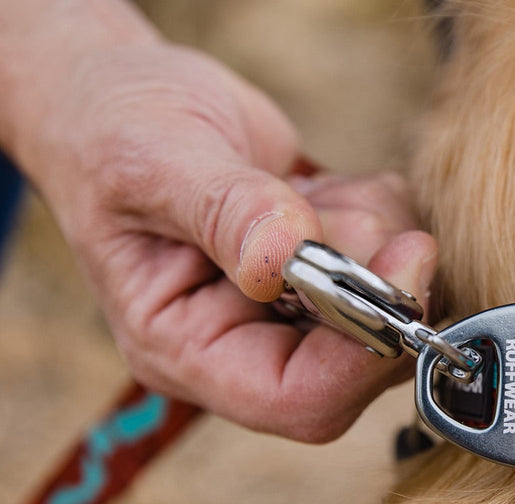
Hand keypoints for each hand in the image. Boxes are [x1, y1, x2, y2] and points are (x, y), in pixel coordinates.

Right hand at [29, 43, 435, 441]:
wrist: (117, 92)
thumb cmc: (110, 132)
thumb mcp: (152, 163)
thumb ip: (225, 211)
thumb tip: (287, 254)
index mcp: (186, 349)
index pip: (297, 399)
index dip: (363, 352)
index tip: (405, 263)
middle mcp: (244, 344)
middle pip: (359, 360)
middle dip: (376, 278)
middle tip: (344, 204)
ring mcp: (292, 310)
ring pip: (390, 305)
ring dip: (375, 232)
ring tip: (309, 188)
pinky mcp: (326, 271)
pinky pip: (395, 258)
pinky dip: (380, 209)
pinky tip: (322, 185)